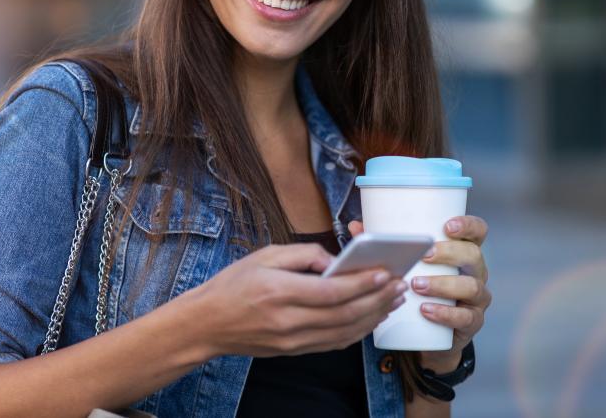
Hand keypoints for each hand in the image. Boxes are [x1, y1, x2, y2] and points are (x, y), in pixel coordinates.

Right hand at [189, 242, 408, 357]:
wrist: (207, 324)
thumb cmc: (232, 285)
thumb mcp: (263, 255)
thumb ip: (302, 255)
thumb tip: (335, 261)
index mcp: (279, 292)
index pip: (332, 291)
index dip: (363, 284)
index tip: (385, 272)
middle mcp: (288, 321)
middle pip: (345, 314)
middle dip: (377, 299)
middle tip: (398, 285)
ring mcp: (292, 341)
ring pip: (345, 332)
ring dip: (374, 317)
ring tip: (393, 300)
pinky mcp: (294, 351)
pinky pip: (334, 344)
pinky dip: (358, 331)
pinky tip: (370, 318)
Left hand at [348, 217, 490, 371]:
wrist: (431, 333)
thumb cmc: (420, 286)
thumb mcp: (407, 263)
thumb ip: (385, 245)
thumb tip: (356, 226)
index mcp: (462, 250)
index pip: (477, 231)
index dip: (467, 225)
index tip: (447, 226)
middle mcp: (475, 272)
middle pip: (473, 255)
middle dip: (450, 253)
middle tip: (424, 255)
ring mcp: (476, 297)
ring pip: (471, 287)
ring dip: (443, 284)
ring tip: (417, 285)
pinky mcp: (472, 322)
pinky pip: (465, 317)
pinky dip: (446, 313)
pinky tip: (426, 311)